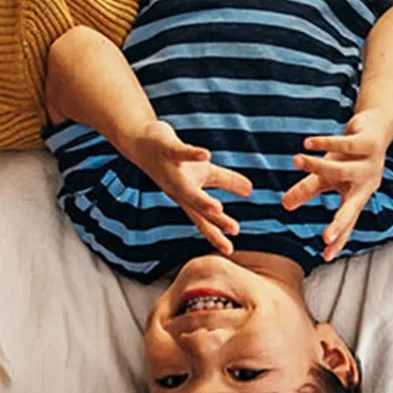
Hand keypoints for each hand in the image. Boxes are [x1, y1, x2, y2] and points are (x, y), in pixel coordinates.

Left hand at [130, 120, 252, 254]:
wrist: (141, 141)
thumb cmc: (176, 161)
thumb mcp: (205, 171)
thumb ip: (227, 182)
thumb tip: (250, 190)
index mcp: (187, 197)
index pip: (203, 219)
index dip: (215, 235)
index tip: (230, 251)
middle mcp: (178, 189)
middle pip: (196, 207)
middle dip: (214, 219)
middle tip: (235, 229)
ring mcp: (171, 171)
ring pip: (185, 188)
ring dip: (200, 199)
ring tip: (218, 207)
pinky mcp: (167, 150)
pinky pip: (180, 153)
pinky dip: (193, 154)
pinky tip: (207, 154)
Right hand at [284, 111, 392, 261]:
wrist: (375, 125)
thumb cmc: (350, 156)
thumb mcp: (327, 175)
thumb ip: (308, 190)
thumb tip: (284, 205)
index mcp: (358, 195)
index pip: (348, 222)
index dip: (339, 239)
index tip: (327, 257)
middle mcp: (366, 183)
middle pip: (352, 207)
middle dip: (340, 223)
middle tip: (326, 237)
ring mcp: (370, 164)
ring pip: (341, 170)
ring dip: (317, 165)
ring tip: (296, 160)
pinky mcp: (369, 143)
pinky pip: (345, 146)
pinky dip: (324, 143)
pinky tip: (307, 143)